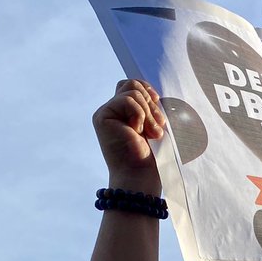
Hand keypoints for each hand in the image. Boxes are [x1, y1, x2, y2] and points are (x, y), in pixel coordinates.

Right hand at [93, 79, 165, 194]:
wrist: (141, 176)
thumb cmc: (153, 157)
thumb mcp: (157, 126)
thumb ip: (151, 107)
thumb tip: (154, 92)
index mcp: (126, 112)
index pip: (134, 85)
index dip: (149, 91)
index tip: (159, 108)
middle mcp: (114, 111)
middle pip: (132, 84)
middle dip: (151, 103)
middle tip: (157, 128)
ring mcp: (106, 113)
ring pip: (132, 91)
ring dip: (148, 112)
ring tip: (151, 133)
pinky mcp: (102, 117)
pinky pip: (127, 100)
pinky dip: (139, 114)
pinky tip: (138, 132)